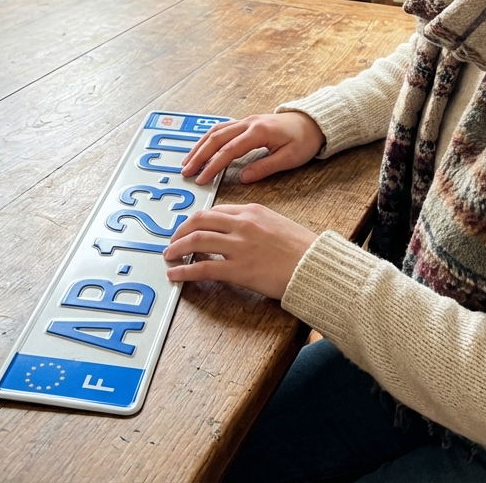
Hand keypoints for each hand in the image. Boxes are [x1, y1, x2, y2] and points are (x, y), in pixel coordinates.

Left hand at [164, 204, 316, 299]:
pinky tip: (176, 275)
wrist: (317, 266)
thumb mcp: (277, 224)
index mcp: (252, 211)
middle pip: (200, 221)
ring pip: (196, 241)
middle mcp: (242, 224)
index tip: (189, 228)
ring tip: (169, 256)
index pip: (215, 211)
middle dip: (181, 231)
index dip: (197, 220)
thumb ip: (254, 224)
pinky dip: (185, 271)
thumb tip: (235, 231)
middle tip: (173, 240)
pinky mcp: (239, 269)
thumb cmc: (303, 249)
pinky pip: (203, 267)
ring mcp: (239, 246)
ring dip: (177, 248)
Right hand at [180, 113, 324, 184]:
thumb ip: (264, 167)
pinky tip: (201, 148)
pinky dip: (208, 139)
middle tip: (187, 171)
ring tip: (188, 161)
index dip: (213, 165)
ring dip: (200, 146)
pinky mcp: (246, 122)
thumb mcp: (289, 158)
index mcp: (258, 132)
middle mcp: (248, 123)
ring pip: (215, 131)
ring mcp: (246, 121)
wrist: (313, 122)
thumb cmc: (304, 140)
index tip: (202, 178)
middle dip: (199, 156)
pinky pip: (221, 128)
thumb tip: (242, 177)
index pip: (229, 150)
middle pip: (215, 138)